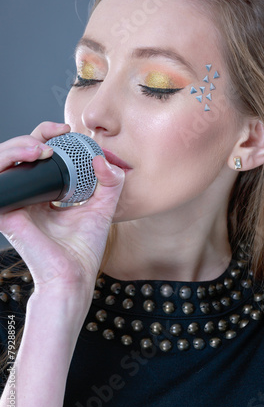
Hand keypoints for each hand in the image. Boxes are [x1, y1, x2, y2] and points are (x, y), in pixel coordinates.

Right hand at [0, 121, 123, 302]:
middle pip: (20, 154)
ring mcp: (15, 203)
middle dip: (36, 135)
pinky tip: (32, 157)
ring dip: (19, 145)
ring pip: (3, 161)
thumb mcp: (102, 207)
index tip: (67, 130)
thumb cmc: (83, 249)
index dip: (48, 137)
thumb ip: (109, 182)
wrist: (73, 276)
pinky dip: (7, 162)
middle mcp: (27, 196)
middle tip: (57, 132)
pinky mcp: (7, 212)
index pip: (38, 157)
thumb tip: (105, 159)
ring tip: (44, 147)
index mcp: (45, 194)